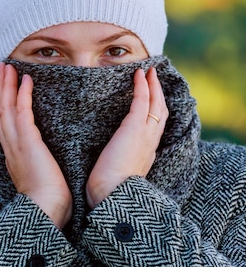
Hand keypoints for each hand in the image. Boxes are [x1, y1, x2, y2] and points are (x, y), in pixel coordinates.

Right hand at [0, 63, 71, 228]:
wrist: (46, 212)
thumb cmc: (50, 202)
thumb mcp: (40, 178)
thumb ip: (40, 165)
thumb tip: (47, 160)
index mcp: (13, 156)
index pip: (2, 124)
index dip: (1, 104)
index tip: (4, 88)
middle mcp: (9, 147)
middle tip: (2, 68)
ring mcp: (16, 144)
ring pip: (4, 108)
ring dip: (6, 86)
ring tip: (8, 67)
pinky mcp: (27, 143)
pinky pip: (21, 113)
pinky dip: (22, 95)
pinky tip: (26, 81)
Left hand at [86, 67, 167, 207]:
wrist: (111, 195)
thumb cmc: (107, 190)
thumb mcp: (116, 174)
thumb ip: (115, 165)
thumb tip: (105, 164)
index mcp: (146, 155)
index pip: (155, 128)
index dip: (155, 112)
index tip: (153, 100)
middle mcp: (150, 143)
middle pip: (161, 112)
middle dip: (159, 94)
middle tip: (155, 77)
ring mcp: (145, 134)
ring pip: (155, 104)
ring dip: (153, 85)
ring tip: (149, 71)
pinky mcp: (134, 127)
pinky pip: (142, 101)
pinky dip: (142, 86)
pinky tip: (138, 75)